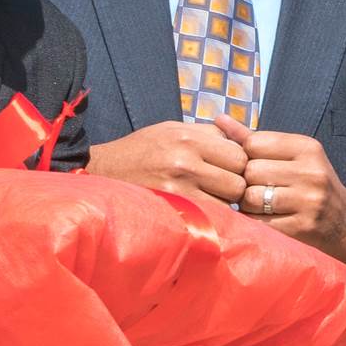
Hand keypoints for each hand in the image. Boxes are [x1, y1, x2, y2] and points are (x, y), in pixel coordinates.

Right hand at [87, 120, 250, 205]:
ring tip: (208, 197)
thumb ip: (209, 133)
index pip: (240, 156)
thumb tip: (244, 139)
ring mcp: (178, 189)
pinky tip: (200, 209)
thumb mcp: (173, 129)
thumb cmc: (142, 149)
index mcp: (189, 139)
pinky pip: (210, 217)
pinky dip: (212, 216)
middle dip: (235, 186)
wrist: (101, 170)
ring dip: (224, 203)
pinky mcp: (171, 209)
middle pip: (238, 182)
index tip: (230, 169)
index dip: (240, 165)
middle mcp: (185, 162)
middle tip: (221, 187)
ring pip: (227, 203)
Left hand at [240, 132, 345, 266]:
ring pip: (250, 197)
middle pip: (250, 171)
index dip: (245, 156)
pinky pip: (258, 222)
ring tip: (260, 205)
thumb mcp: (292, 156)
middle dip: (246, 182)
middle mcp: (311, 172)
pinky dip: (253, 221)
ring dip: (247, 204)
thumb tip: (219, 120)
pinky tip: (265, 219)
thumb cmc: (311, 185)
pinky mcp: (302, 227)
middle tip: (255, 189)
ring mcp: (309, 201)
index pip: (254, 143)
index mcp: (308, 148)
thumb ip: (255, 140)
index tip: (254, 167)